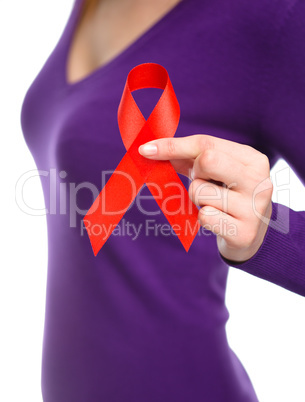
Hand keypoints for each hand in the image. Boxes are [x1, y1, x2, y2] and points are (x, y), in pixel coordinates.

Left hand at [138, 134, 272, 261]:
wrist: (252, 234)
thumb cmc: (228, 195)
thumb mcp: (215, 172)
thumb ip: (188, 157)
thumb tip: (151, 150)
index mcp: (252, 159)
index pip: (206, 143)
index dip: (172, 145)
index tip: (146, 150)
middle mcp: (258, 180)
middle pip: (206, 160)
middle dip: (194, 173)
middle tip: (204, 184)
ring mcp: (253, 207)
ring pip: (200, 191)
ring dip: (197, 199)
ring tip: (214, 205)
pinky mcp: (244, 232)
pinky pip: (204, 217)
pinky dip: (203, 218)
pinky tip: (218, 221)